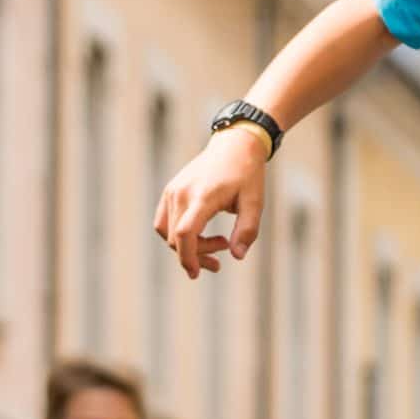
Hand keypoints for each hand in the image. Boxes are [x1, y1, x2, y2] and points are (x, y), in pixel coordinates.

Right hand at [153, 129, 268, 277]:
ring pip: (167, 232)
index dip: (188, 257)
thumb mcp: (255, 203)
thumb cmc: (247, 174)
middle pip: (177, 237)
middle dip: (197, 255)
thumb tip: (237, 256)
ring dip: (186, 247)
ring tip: (216, 248)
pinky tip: (199, 236)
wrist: (235, 146)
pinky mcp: (170, 190)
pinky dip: (177, 235)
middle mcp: (181, 193)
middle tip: (222, 258)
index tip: (196, 273)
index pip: (185, 232)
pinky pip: (164, 222)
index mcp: (202, 196)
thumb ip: (247, 230)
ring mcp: (172, 191)